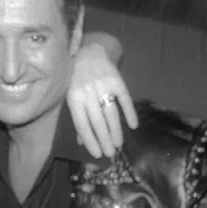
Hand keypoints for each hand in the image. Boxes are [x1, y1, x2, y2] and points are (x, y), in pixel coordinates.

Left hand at [67, 42, 137, 157]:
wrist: (88, 53)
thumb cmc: (77, 80)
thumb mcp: (72, 97)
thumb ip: (78, 119)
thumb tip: (81, 142)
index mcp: (74, 98)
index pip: (82, 124)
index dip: (89, 140)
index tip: (97, 154)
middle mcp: (88, 93)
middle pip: (97, 121)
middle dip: (104, 140)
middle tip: (110, 154)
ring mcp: (103, 86)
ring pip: (111, 113)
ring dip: (116, 130)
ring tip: (118, 144)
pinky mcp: (117, 80)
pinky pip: (125, 99)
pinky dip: (130, 113)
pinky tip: (133, 125)